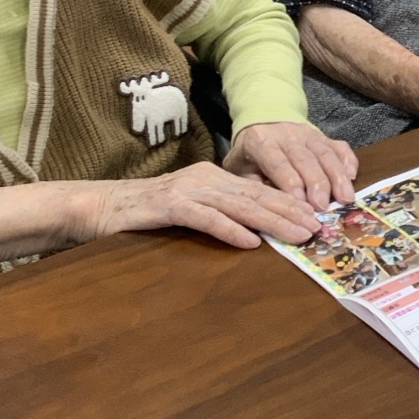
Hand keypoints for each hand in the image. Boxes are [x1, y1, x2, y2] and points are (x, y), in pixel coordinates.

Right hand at [79, 165, 318, 250]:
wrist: (101, 205)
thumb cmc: (147, 211)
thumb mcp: (191, 207)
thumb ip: (220, 212)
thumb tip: (256, 230)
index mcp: (213, 177)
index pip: (259, 191)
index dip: (289, 204)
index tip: (314, 220)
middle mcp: (205, 178)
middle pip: (256, 196)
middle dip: (290, 213)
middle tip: (317, 229)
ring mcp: (188, 190)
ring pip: (239, 206)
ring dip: (271, 222)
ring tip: (296, 235)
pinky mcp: (170, 206)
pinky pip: (206, 219)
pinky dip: (230, 230)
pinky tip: (250, 242)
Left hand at [224, 121, 357, 208]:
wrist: (261, 122)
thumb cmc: (250, 154)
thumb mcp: (240, 169)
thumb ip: (253, 186)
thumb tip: (271, 207)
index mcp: (261, 142)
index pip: (277, 162)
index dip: (289, 181)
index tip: (299, 202)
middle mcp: (286, 134)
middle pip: (304, 159)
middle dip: (316, 183)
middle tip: (323, 206)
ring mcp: (307, 133)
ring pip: (325, 153)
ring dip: (337, 176)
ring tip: (345, 198)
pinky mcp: (323, 136)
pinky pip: (338, 146)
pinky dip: (347, 160)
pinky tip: (352, 177)